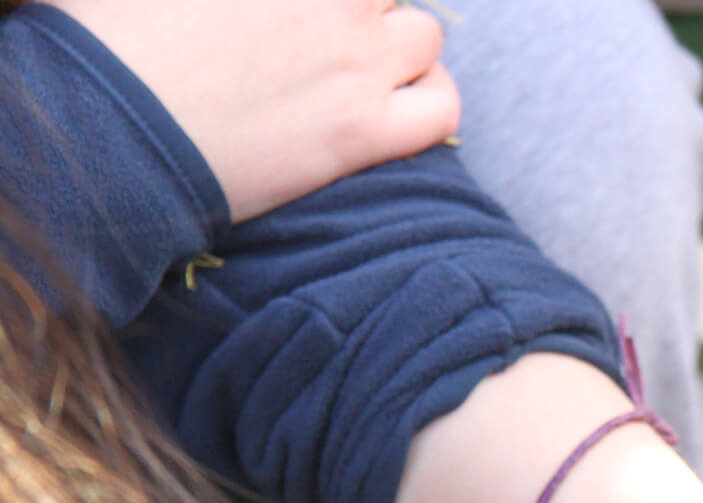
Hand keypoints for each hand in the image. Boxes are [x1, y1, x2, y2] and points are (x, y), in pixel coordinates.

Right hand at [49, 0, 459, 221]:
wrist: (103, 126)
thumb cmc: (106, 37)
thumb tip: (255, 8)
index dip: (337, 2)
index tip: (310, 18)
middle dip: (358, 8)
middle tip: (318, 34)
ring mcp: (356, 60)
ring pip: (422, 34)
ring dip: (399, 46)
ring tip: (361, 65)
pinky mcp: (364, 131)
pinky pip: (442, 108)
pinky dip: (434, 100)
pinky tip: (404, 103)